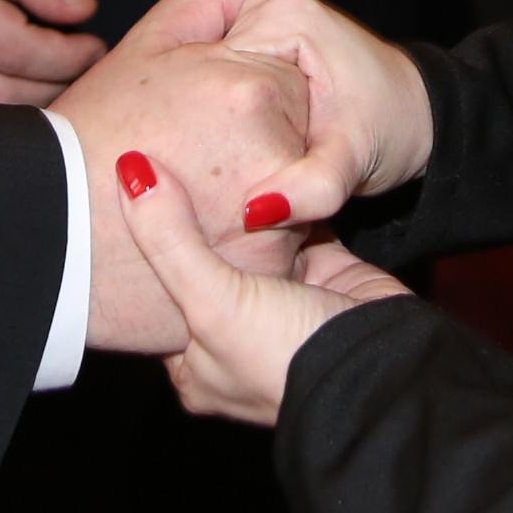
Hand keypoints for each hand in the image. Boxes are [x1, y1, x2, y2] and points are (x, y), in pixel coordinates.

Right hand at [55, 0, 316, 353]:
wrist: (51, 239)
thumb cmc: (90, 140)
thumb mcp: (144, 48)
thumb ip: (215, 1)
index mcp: (252, 87)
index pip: (288, 77)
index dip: (243, 94)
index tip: (204, 118)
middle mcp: (276, 150)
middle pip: (298, 134)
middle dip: (259, 142)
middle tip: (193, 159)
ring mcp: (276, 219)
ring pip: (294, 192)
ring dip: (259, 194)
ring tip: (192, 199)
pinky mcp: (266, 272)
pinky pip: (282, 248)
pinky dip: (253, 245)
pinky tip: (199, 236)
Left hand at [117, 149, 407, 423]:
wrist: (386, 367)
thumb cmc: (286, 356)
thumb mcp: (212, 304)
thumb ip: (170, 242)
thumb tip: (130, 175)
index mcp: (197, 364)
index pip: (156, 296)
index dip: (142, 247)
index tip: (126, 189)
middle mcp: (236, 336)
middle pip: (203, 264)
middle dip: (192, 218)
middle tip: (166, 156)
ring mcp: (281, 302)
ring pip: (249, 242)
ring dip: (240, 204)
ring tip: (209, 145)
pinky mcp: (322, 271)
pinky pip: (296, 225)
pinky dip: (286, 198)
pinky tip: (268, 159)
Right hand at [219, 0, 433, 225]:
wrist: (418, 118)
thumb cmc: (393, 132)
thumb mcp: (352, 165)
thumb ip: (311, 187)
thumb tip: (257, 213)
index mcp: (287, 16)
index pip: (210, 64)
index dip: (203, 119)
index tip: (198, 168)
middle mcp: (273, 5)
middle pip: (205, 63)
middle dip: (204, 115)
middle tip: (201, 170)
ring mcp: (270, 16)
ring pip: (210, 68)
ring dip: (208, 109)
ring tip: (207, 157)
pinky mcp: (269, 37)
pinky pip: (225, 69)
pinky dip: (220, 102)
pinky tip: (216, 138)